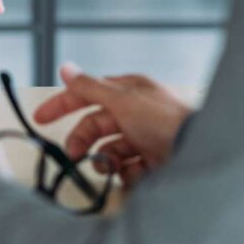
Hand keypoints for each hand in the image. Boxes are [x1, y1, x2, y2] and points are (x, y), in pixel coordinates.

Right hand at [33, 64, 194, 187]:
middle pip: (96, 125)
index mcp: (128, 91)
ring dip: (107, 160)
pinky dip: (129, 174)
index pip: (86, 93)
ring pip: (111, 149)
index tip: (40, 118)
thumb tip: (65, 68)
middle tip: (73, 154)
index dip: (62, 104)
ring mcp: (146, 139)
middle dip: (83, 140)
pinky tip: (137, 175)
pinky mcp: (155, 163)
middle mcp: (136, 113)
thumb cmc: (165, 122)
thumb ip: (89, 87)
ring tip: (112, 168)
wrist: (202, 155)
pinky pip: (130, 169)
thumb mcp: (122, 99)